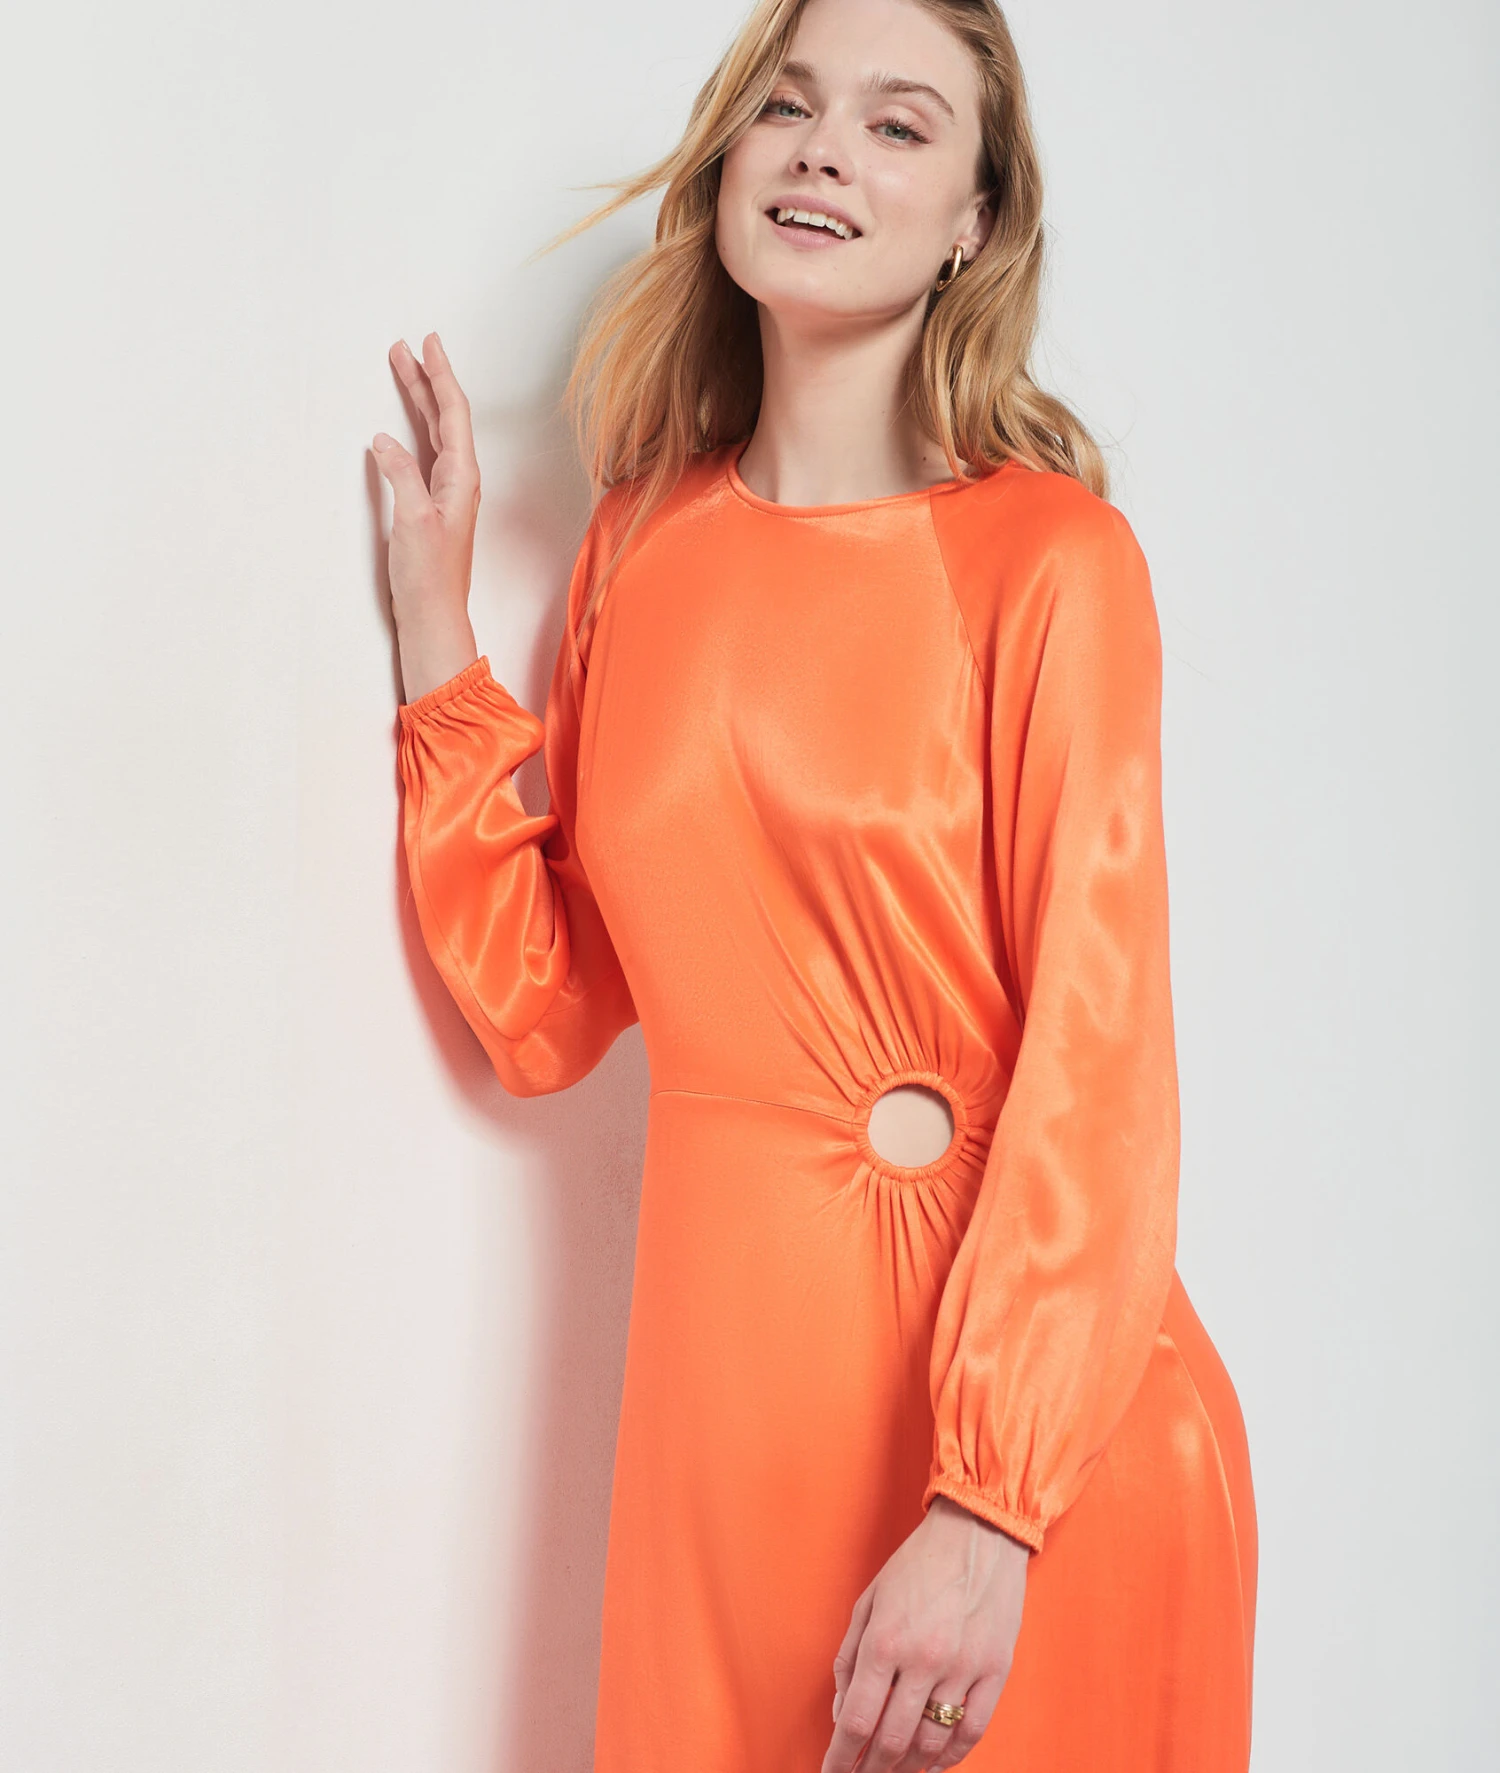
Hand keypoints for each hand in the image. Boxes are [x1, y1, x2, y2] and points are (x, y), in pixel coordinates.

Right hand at [372, 332, 480, 702]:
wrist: (433, 618)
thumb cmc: (429, 577)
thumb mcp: (412, 520)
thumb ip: (401, 475)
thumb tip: (385, 441)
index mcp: (462, 478)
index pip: (454, 413)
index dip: (441, 376)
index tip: (429, 343)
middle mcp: (460, 482)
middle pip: (445, 417)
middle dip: (426, 380)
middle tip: (406, 347)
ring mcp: (447, 494)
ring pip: (434, 434)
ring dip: (419, 401)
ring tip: (402, 371)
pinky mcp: (432, 507)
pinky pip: (425, 454)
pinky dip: (412, 431)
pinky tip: (400, 428)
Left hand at [822, 1496, 1027, 1772]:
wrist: (978, 1531)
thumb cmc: (918, 1563)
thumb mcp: (869, 1600)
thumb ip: (849, 1657)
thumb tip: (840, 1712)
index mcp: (885, 1640)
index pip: (856, 1720)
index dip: (840, 1758)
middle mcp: (923, 1659)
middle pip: (891, 1741)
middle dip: (870, 1771)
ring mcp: (963, 1668)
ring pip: (931, 1744)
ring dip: (908, 1770)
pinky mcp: (995, 1671)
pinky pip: (972, 1732)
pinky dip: (950, 1758)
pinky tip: (933, 1766)